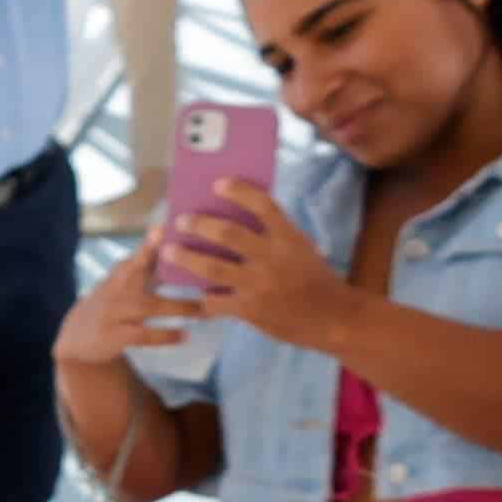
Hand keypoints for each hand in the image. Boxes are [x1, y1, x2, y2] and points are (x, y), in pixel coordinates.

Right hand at [58, 234, 193, 366]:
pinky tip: (184, 336)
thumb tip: (188, 243)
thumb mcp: (124, 280)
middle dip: (154, 262)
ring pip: (149, 306)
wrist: (77, 338)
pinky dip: (166, 335)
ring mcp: (113, 311)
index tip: (162, 228)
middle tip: (193, 260)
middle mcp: (115, 287)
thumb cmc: (114, 303)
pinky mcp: (113, 336)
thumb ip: (150, 263)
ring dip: (180, 308)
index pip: (138, 253)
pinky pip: (143, 334)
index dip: (149, 242)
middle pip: (135, 271)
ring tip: (204, 311)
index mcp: (123, 271)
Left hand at [156, 184, 348, 350]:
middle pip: (228, 234)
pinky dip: (203, 297)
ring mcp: (259, 284)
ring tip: (169, 251)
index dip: (240, 192)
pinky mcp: (249, 310)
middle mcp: (273, 258)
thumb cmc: (314, 279)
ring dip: (186, 258)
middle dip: (199, 225)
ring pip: (212, 268)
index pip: (263, 205)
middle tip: (181, 221)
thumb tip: (235, 217)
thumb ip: (274, 235)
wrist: (333, 318)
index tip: (219, 183)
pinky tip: (196, 294)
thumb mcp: (301, 249)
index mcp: (289, 238)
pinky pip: (215, 301)